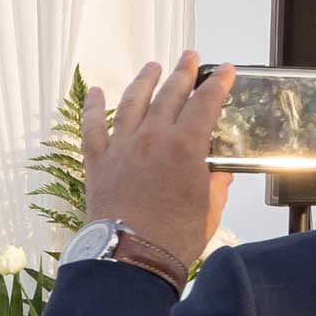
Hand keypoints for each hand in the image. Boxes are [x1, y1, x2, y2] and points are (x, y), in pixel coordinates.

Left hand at [83, 52, 234, 268]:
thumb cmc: (174, 238)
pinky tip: (96, 92)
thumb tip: (217, 173)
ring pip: (132, 102)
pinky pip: (92, 128)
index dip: (217, 84)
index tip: (223, 70)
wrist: (129, 258)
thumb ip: (214, 184)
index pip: (205, 103)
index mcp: (186, 146)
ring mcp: (121, 148)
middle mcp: (152, 138)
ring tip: (152, 66)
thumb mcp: (209, 208)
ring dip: (143, 81)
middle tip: (189, 57)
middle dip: (182, 72)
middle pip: (169, 94)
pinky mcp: (97, 162)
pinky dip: (93, 108)